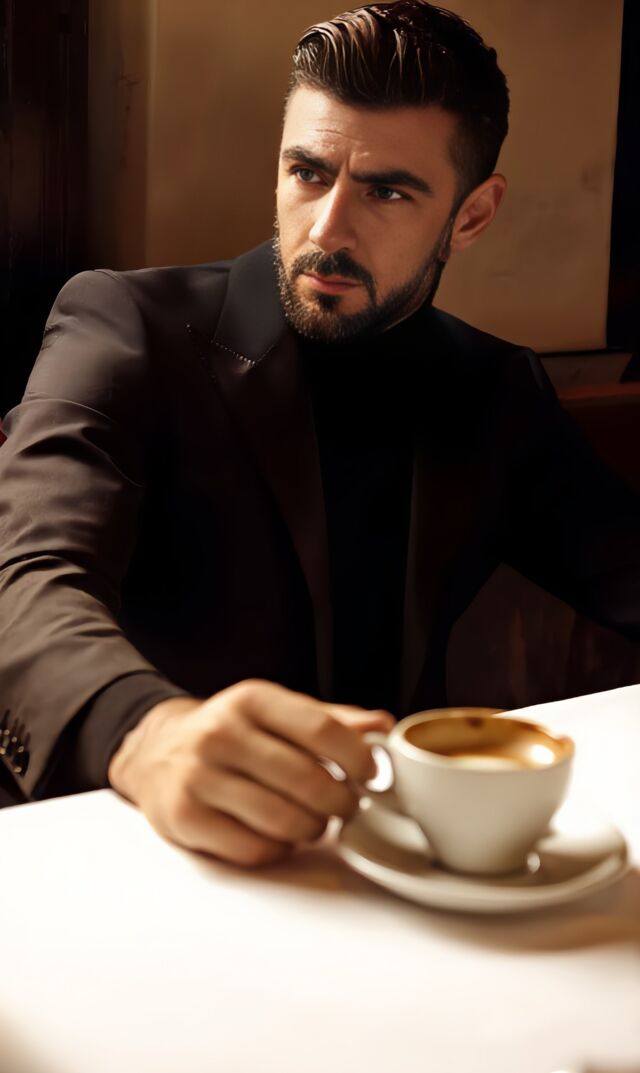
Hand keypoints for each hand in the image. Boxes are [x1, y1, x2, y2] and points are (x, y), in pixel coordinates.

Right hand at [108, 679, 393, 866]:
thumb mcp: (273, 712)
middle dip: (341, 803)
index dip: (358, 757)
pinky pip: (254, 849)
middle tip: (346, 807)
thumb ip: (329, 719)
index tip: (370, 774)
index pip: (322, 729)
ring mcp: (200, 776)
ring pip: (284, 821)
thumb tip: (383, 725)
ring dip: (313, 830)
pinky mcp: (185, 817)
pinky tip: (277, 835)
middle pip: (308, 781)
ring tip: (314, 822)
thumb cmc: (228, 732)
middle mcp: (222, 733)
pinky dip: (278, 849)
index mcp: (252, 700)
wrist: (153, 749)